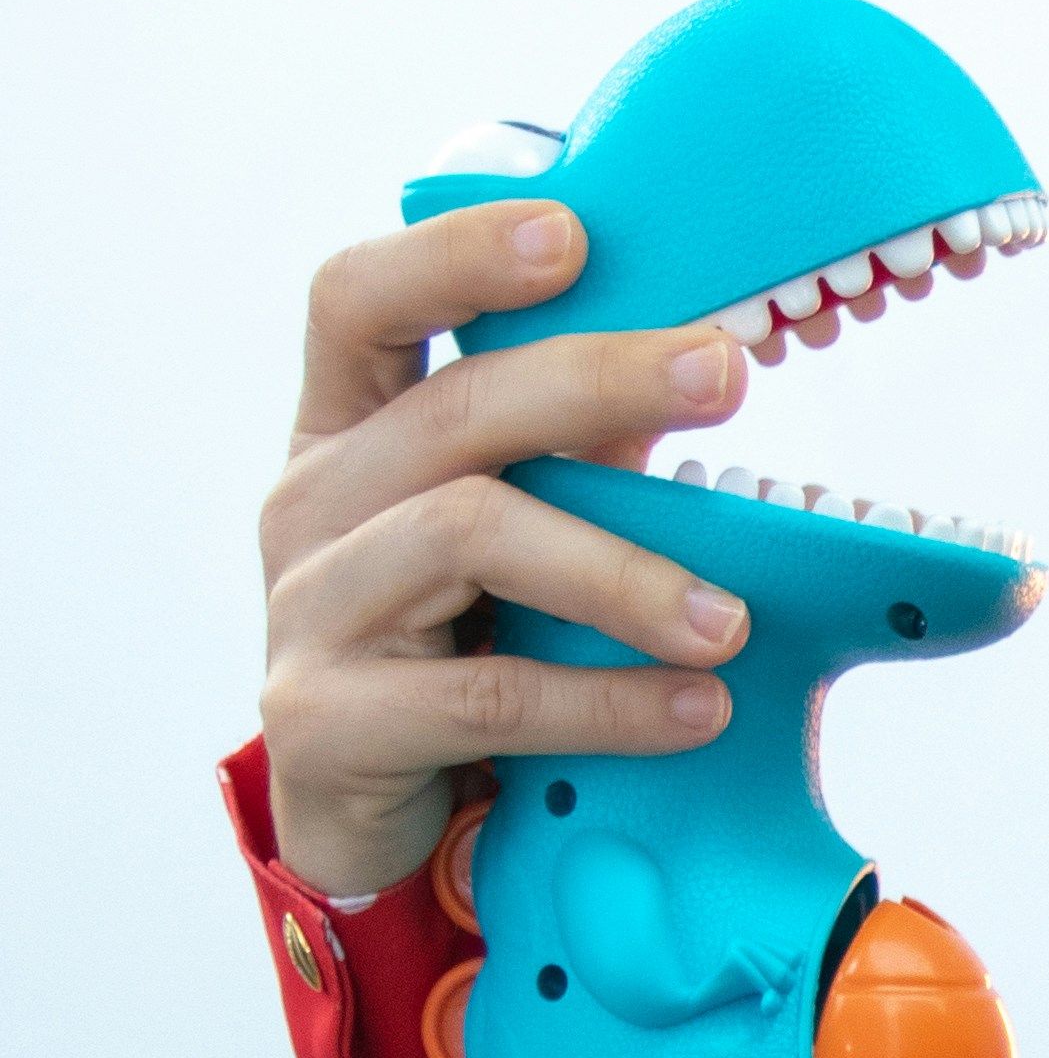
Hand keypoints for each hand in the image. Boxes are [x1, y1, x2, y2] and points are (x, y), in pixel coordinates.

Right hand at [261, 198, 760, 894]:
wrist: (375, 824)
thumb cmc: (459, 650)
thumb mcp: (514, 538)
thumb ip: (577, 453)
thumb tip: (706, 365)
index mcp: (347, 435)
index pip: (358, 301)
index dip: (452, 254)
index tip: (569, 233)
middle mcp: (313, 504)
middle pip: (453, 412)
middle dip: (599, 382)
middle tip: (726, 376)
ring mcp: (309, 609)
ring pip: (471, 538)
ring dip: (622, 573)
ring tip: (730, 624)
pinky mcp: (328, 719)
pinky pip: (485, 693)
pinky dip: (605, 701)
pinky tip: (693, 710)